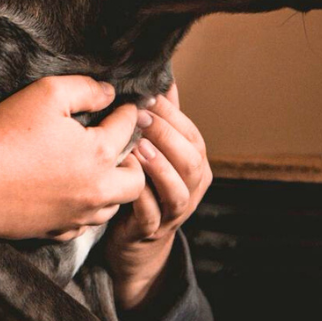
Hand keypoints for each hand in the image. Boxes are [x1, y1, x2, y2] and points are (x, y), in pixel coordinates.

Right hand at [0, 76, 145, 244]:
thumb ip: (85, 89)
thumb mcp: (46, 94)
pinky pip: (83, 225)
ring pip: (112, 207)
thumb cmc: (4, 134)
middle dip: (133, 160)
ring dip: (111, 188)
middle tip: (115, 145)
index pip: (129, 128)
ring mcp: (76, 215)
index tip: (124, 107)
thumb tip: (108, 93)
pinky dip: (83, 210)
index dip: (128, 112)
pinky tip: (68, 194)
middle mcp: (96, 189)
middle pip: (136, 180)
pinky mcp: (55, 231)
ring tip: (94, 171)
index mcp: (100, 153)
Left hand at [103, 81, 211, 310]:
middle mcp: (192, 188)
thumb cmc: (145, 186)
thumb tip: (165, 78)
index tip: (148, 96)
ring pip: (177, 190)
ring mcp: (174, 212)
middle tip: (141, 116)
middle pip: (190, 160)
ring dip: (158, 167)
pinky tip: (125, 179)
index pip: (193, 135)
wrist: (136, 242)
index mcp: (195, 165)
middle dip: (167, 136)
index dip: (173, 115)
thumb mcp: (157, 152)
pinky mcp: (151, 231)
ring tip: (138, 146)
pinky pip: (150, 214)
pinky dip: (140, 196)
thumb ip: (164, 119)